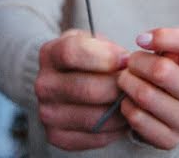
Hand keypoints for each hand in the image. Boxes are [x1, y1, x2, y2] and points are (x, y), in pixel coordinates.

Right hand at [35, 29, 129, 150]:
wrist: (67, 80)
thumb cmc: (88, 58)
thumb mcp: (94, 41)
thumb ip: (108, 48)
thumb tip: (127, 63)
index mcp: (50, 54)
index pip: (72, 53)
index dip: (105, 57)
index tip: (125, 60)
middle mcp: (44, 84)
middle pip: (87, 89)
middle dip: (118, 87)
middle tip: (134, 84)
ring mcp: (47, 112)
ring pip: (94, 117)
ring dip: (120, 111)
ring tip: (131, 101)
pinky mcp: (56, 136)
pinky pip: (93, 137)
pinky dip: (114, 130)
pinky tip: (121, 117)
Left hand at [118, 28, 178, 149]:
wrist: (174, 107)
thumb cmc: (172, 72)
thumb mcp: (176, 53)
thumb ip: (166, 43)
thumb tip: (145, 41)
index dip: (165, 36)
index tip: (142, 38)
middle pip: (162, 71)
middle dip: (137, 62)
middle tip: (130, 62)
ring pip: (145, 94)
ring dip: (127, 83)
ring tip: (127, 78)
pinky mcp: (171, 139)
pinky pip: (138, 118)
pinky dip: (126, 106)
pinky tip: (130, 100)